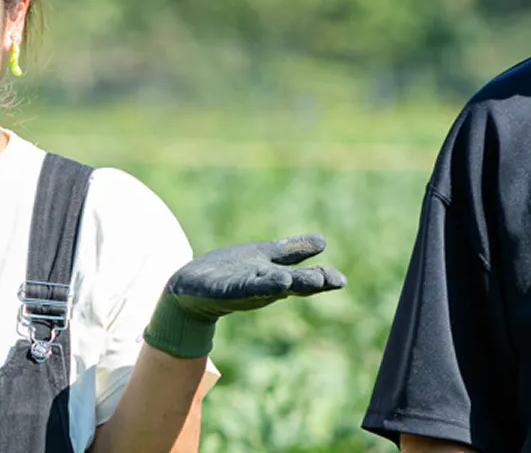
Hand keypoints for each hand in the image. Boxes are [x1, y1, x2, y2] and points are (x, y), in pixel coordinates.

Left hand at [143, 233, 344, 358]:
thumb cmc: (231, 272)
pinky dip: (256, 285)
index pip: (304, 277)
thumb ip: (292, 251)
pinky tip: (271, 281)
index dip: (323, 278)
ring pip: (268, 286)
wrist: (189, 287)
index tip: (341, 281)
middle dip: (309, 282)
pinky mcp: (224, 289)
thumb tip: (323, 241)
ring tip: (293, 280)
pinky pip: (242, 286)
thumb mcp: (265, 257)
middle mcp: (265, 283)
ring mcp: (245, 286)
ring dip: (281, 284)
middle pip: (292, 282)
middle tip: (331, 280)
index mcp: (276, 274)